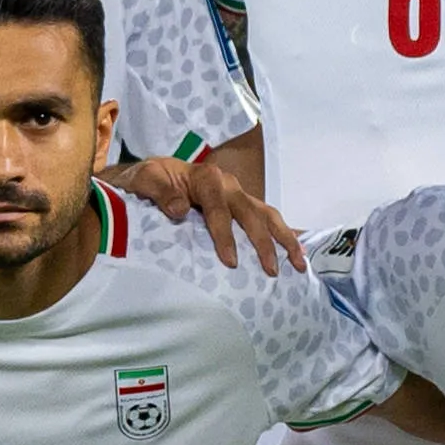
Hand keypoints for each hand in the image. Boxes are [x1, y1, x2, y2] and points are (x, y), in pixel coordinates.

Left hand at [108, 154, 306, 272]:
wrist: (152, 174)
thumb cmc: (148, 179)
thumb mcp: (145, 180)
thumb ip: (160, 192)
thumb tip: (180, 209)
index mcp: (207, 178)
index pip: (219, 209)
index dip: (226, 235)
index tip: (231, 261)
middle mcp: (228, 184)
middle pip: (251, 214)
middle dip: (263, 243)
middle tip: (271, 270)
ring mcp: (238, 194)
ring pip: (267, 215)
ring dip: (285, 239)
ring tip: (299, 264)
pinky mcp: (242, 204)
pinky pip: (266, 219)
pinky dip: (283, 235)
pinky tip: (296, 255)